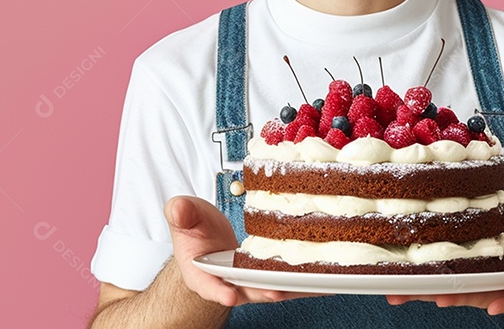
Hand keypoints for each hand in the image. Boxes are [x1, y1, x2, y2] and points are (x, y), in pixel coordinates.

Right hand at [164, 195, 324, 307]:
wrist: (206, 239)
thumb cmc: (195, 230)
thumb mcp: (184, 216)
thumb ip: (180, 213)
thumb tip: (178, 209)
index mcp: (201, 272)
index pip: (208, 284)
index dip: (218, 290)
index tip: (228, 294)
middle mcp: (227, 283)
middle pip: (245, 290)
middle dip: (262, 291)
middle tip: (276, 290)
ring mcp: (249, 282)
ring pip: (271, 287)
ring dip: (290, 287)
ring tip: (310, 285)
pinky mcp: (267, 277)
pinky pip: (286, 281)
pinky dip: (303, 281)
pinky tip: (324, 278)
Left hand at [386, 207, 503, 314]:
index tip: (496, 306)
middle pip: (482, 296)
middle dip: (458, 297)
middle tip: (435, 298)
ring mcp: (488, 283)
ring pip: (457, 290)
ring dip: (428, 293)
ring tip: (398, 293)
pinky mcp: (472, 276)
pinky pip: (447, 279)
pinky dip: (424, 282)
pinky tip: (397, 283)